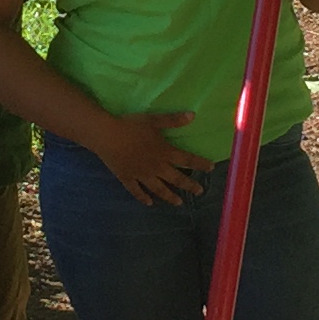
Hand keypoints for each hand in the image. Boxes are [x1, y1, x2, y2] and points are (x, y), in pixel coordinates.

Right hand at [94, 109, 209, 204]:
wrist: (107, 136)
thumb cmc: (131, 126)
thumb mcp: (153, 120)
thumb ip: (173, 120)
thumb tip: (193, 116)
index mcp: (164, 152)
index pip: (187, 159)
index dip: (200, 163)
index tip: (211, 168)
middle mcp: (156, 167)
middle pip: (176, 178)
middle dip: (189, 185)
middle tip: (200, 192)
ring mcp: (141, 175)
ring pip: (159, 189)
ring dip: (170, 196)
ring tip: (179, 203)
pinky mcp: (127, 178)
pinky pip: (137, 191)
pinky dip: (143, 197)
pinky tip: (149, 203)